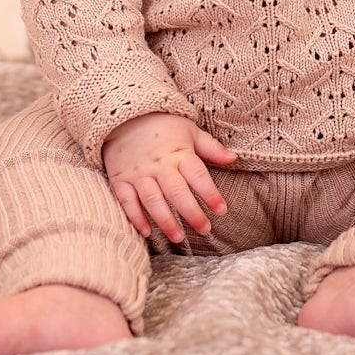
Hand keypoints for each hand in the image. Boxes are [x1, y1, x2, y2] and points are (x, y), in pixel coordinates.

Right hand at [103, 111, 236, 243]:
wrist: (124, 116)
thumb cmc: (163, 125)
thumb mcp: (190, 130)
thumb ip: (211, 147)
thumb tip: (233, 158)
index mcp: (179, 153)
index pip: (198, 175)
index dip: (210, 193)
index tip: (222, 210)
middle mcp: (159, 165)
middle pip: (177, 192)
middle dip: (192, 213)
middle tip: (204, 230)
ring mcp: (139, 173)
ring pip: (153, 200)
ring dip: (166, 221)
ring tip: (179, 238)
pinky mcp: (121, 179)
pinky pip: (127, 201)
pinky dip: (136, 217)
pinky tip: (146, 232)